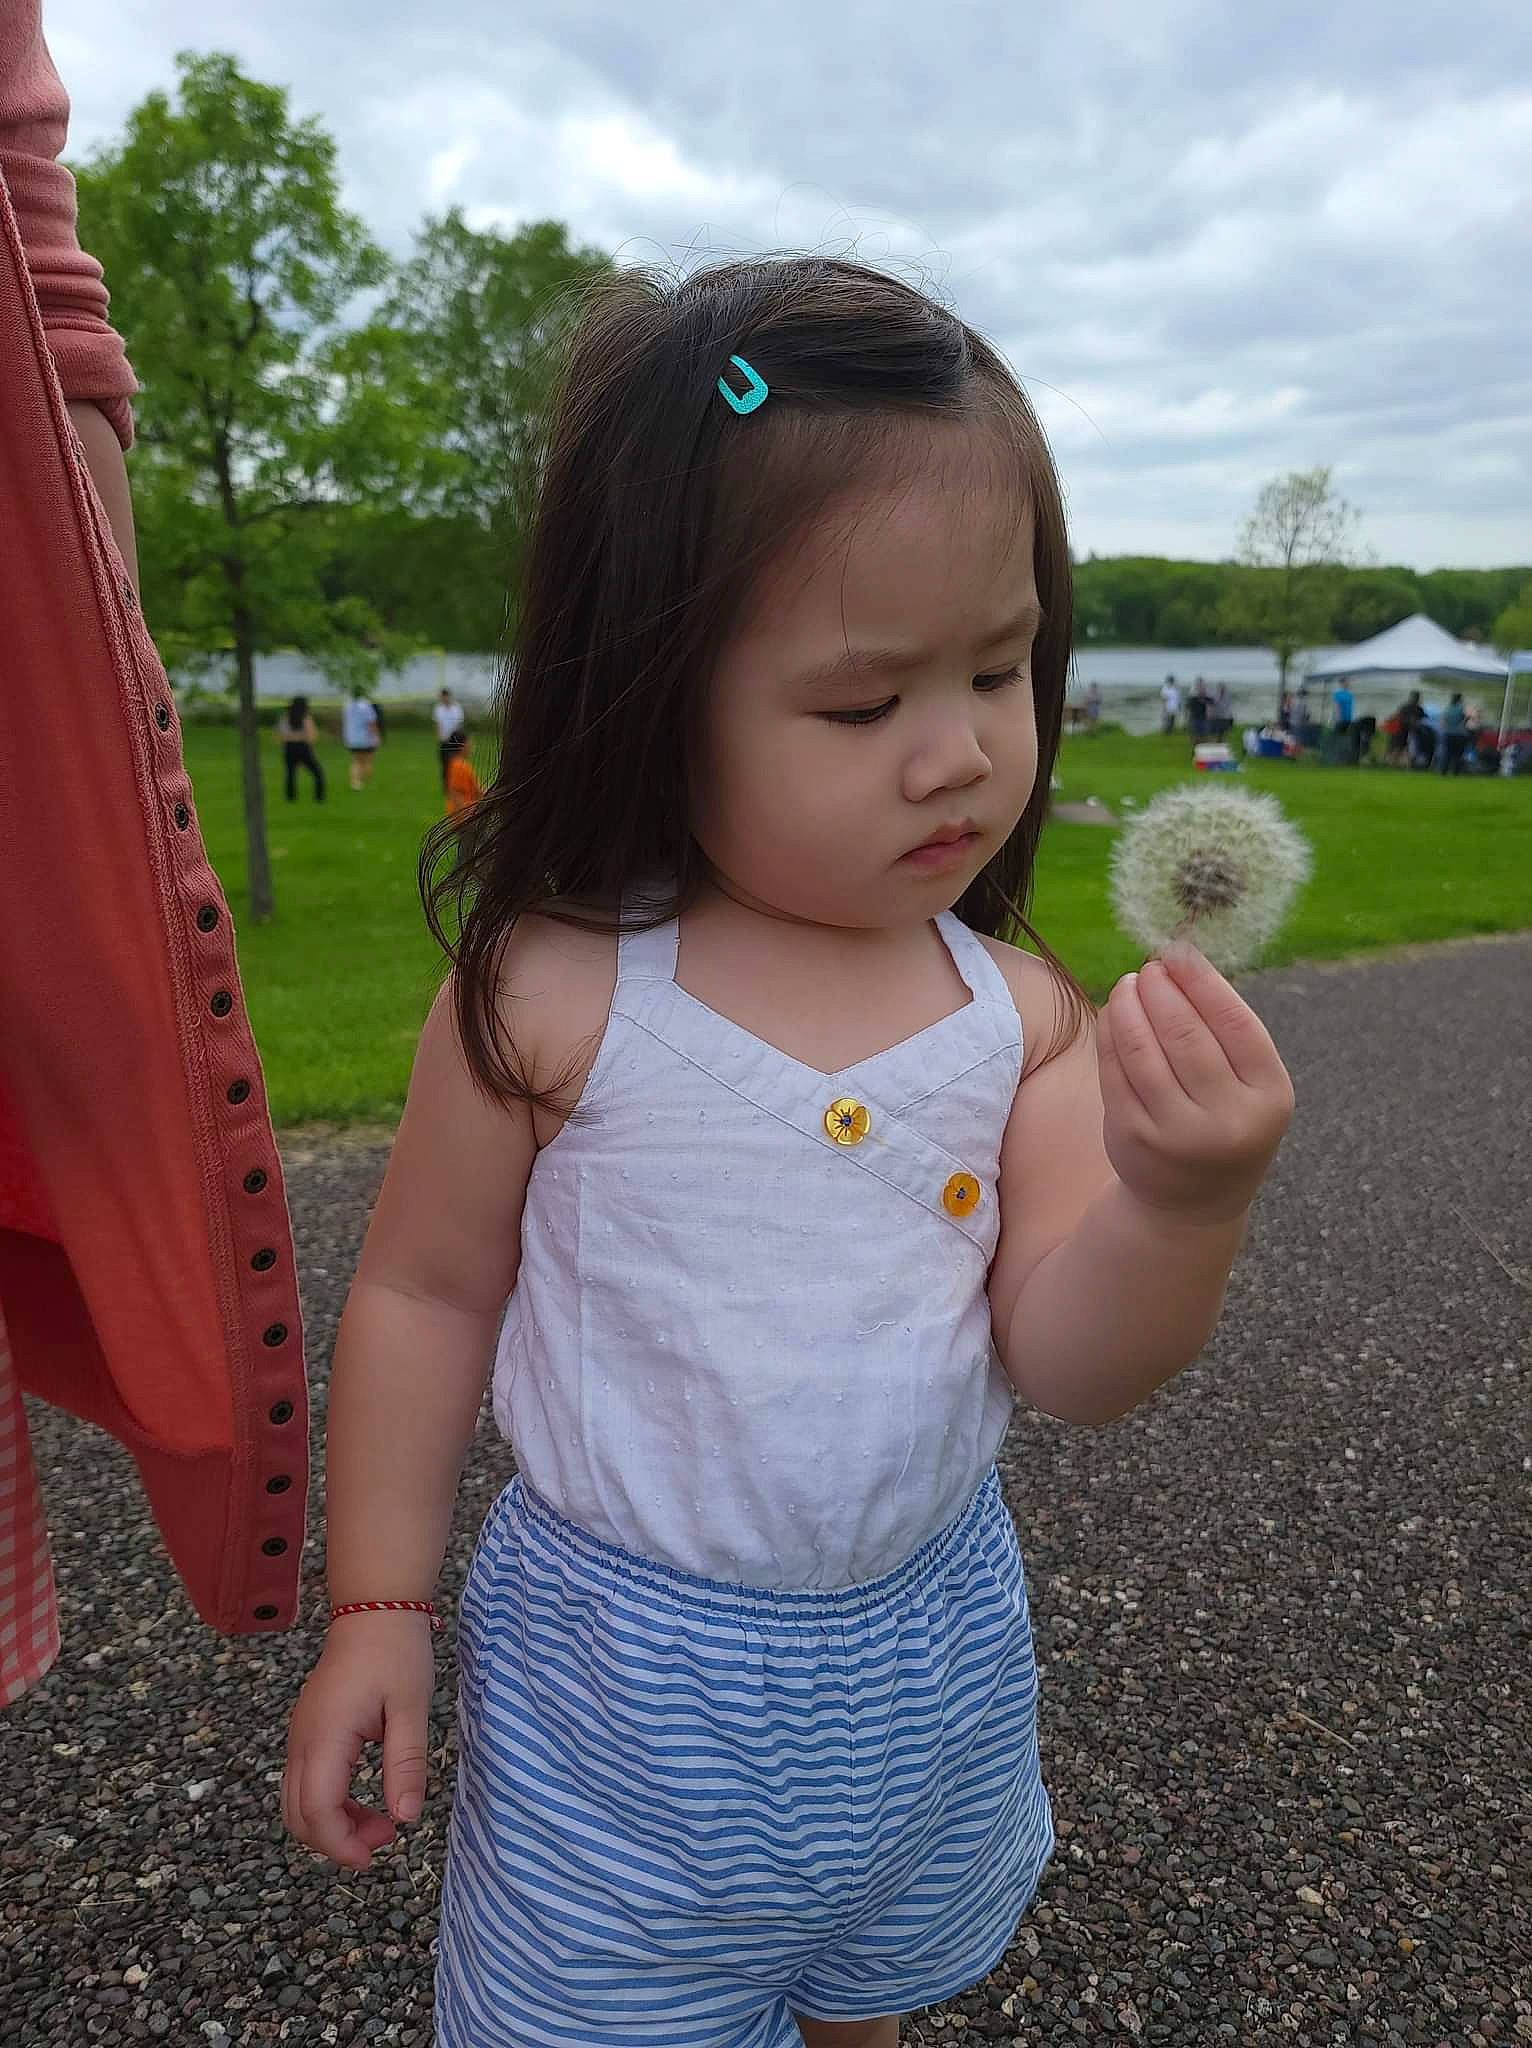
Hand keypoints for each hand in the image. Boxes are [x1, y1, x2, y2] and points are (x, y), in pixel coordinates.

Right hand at [281, 1613, 434, 1871]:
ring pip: (297, 1803)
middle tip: (385, 1839)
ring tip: (381, 1822)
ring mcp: (300, 1736)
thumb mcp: (412, 1708)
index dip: (341, 1844)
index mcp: (326, 1736)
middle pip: (298, 1816)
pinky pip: (305, 1783)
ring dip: (332, 1824)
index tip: (375, 1856)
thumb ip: (406, 1764)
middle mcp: (302, 1741)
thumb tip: (406, 1819)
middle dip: (336, 1840)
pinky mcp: (307, 1733)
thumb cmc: (396, 1654)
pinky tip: (365, 1799)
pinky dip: (329, 1804)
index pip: (317, 1810)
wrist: (375, 1610)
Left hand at [1095, 939, 1293, 1226]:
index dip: (1202, 980)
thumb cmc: (1225, 1120)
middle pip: (1185, 1033)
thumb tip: (1179, 958)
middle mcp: (1226, 1119)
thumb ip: (1225, 1029)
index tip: (1179, 950)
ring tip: (1128, 983)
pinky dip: (1111, 1033)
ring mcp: (1176, 1132)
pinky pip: (1115, 1071)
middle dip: (1161, 989)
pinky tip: (1113, 1013)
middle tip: (1150, 967)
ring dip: (1130, 1005)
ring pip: (1143, 1049)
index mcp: (1268, 1096)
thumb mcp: (1248, 1084)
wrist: (1193, 1202)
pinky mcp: (1132, 1137)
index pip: (1234, 1022)